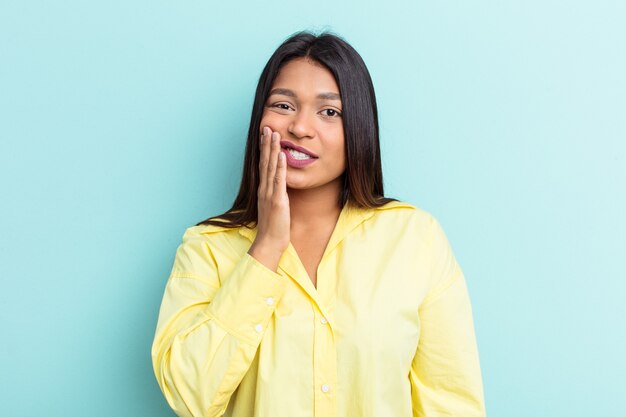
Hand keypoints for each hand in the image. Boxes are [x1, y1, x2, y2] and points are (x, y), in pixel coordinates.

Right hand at [248, 126, 289, 270]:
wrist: (269, 242)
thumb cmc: (274, 228)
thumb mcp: (274, 207)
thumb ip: (276, 195)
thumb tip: (280, 186)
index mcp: (263, 190)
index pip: (263, 165)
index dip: (264, 149)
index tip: (265, 135)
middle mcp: (264, 189)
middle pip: (264, 162)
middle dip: (266, 143)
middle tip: (267, 126)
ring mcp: (269, 193)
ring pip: (270, 167)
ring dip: (272, 149)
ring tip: (274, 133)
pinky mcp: (277, 200)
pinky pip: (278, 180)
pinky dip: (280, 166)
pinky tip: (281, 154)